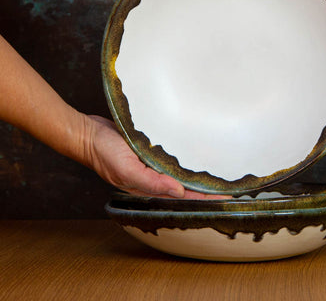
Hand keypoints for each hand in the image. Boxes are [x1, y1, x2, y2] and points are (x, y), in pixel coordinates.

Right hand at [84, 115, 226, 198]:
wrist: (88, 133)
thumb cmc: (103, 153)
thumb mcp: (126, 169)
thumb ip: (151, 183)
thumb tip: (177, 193)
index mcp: (149, 187)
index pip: (182, 196)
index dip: (204, 198)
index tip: (225, 199)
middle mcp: (153, 178)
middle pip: (184, 187)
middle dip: (205, 190)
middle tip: (229, 188)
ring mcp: (151, 165)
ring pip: (179, 174)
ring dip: (197, 175)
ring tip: (218, 175)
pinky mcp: (150, 152)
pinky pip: (171, 159)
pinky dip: (184, 160)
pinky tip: (195, 156)